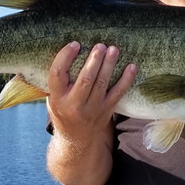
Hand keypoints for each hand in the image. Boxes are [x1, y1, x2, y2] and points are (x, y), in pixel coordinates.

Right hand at [45, 42, 136, 184]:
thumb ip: (57, 81)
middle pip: (85, 79)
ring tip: (113, 49)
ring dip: (109, 65)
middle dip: (94, 60)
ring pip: (102, 84)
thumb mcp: (52, 99)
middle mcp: (74, 105)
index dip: (65, 57)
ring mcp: (92, 109)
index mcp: (57, 98)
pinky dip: (126, 79)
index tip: (75, 44)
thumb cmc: (63, 111)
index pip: (58, 74)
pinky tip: (131, 67)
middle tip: (100, 45)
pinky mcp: (106, 111)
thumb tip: (64, 50)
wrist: (76, 140)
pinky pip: (118, 93)